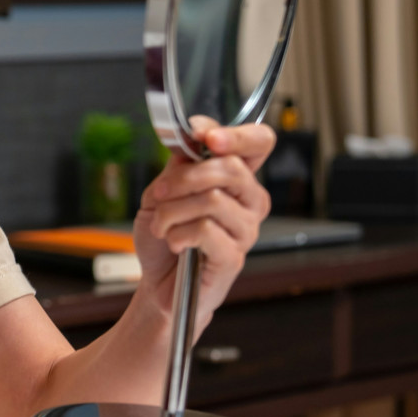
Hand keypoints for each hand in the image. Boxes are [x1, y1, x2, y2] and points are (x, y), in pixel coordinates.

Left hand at [131, 116, 275, 330]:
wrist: (157, 281)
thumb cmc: (164, 235)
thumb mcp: (163, 191)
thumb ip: (180, 163)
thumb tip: (194, 135)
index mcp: (237, 178)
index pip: (259, 142)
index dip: (238, 135)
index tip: (206, 137)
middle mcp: (250, 201)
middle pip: (230, 168)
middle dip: (184, 177)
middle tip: (159, 194)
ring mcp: (246, 229)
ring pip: (212, 199)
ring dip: (172, 211)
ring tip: (161, 225)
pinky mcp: (234, 256)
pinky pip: (205, 230)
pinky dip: (177, 233)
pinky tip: (174, 244)